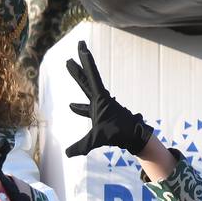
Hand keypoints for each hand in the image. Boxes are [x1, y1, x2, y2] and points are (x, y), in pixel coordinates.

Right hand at [64, 42, 153, 157]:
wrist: (134, 137)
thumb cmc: (118, 133)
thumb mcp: (98, 139)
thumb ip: (82, 145)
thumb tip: (67, 154)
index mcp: (100, 99)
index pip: (91, 76)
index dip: (85, 61)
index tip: (81, 46)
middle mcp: (101, 99)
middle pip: (87, 78)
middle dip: (80, 65)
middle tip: (75, 49)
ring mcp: (101, 106)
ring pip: (86, 90)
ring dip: (79, 79)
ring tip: (70, 67)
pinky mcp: (101, 115)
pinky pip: (87, 108)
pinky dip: (80, 107)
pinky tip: (72, 106)